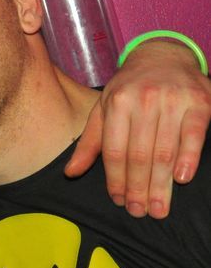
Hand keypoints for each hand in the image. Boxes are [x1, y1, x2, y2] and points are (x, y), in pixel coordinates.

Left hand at [66, 40, 210, 217]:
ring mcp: (172, 100)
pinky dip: (188, 158)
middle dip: (138, 188)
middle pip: (138, 154)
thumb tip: (70, 173)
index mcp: (117, 103)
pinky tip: (182, 179)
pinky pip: (193, 135)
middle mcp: (143, 100)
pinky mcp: (199, 102)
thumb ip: (91, 142)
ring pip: (164, 150)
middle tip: (140, 212)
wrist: (164, 55)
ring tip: (159, 208)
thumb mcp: (104, 108)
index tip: (119, 201)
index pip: (114, 150)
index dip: (115, 179)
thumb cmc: (130, 88)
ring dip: (161, 184)